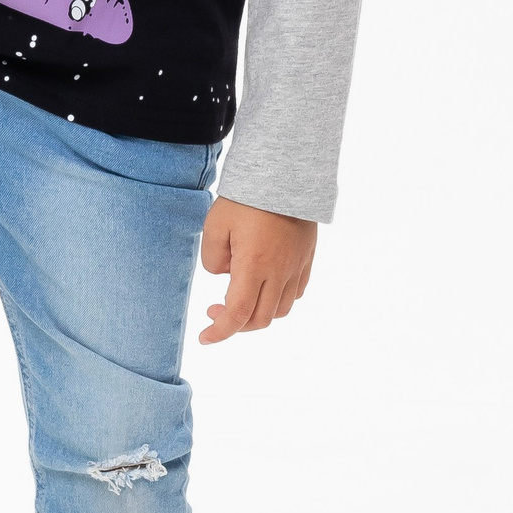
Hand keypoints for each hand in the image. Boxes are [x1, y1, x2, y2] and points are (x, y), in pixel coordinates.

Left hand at [197, 196, 316, 343]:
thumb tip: (225, 276)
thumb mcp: (215, 225)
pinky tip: (263, 284)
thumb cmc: (247, 198)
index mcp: (254, 266)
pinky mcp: (306, 258)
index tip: (205, 337)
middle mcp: (280, 272)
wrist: (286, 174)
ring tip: (239, 295)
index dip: (220, 332)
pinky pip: (295, 292)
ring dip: (257, 313)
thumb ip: (213, 258)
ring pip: (280, 309)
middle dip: (235, 324)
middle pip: (260, 319)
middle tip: (214, 309)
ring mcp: (297, 267)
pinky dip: (277, 299)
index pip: (238, 314)